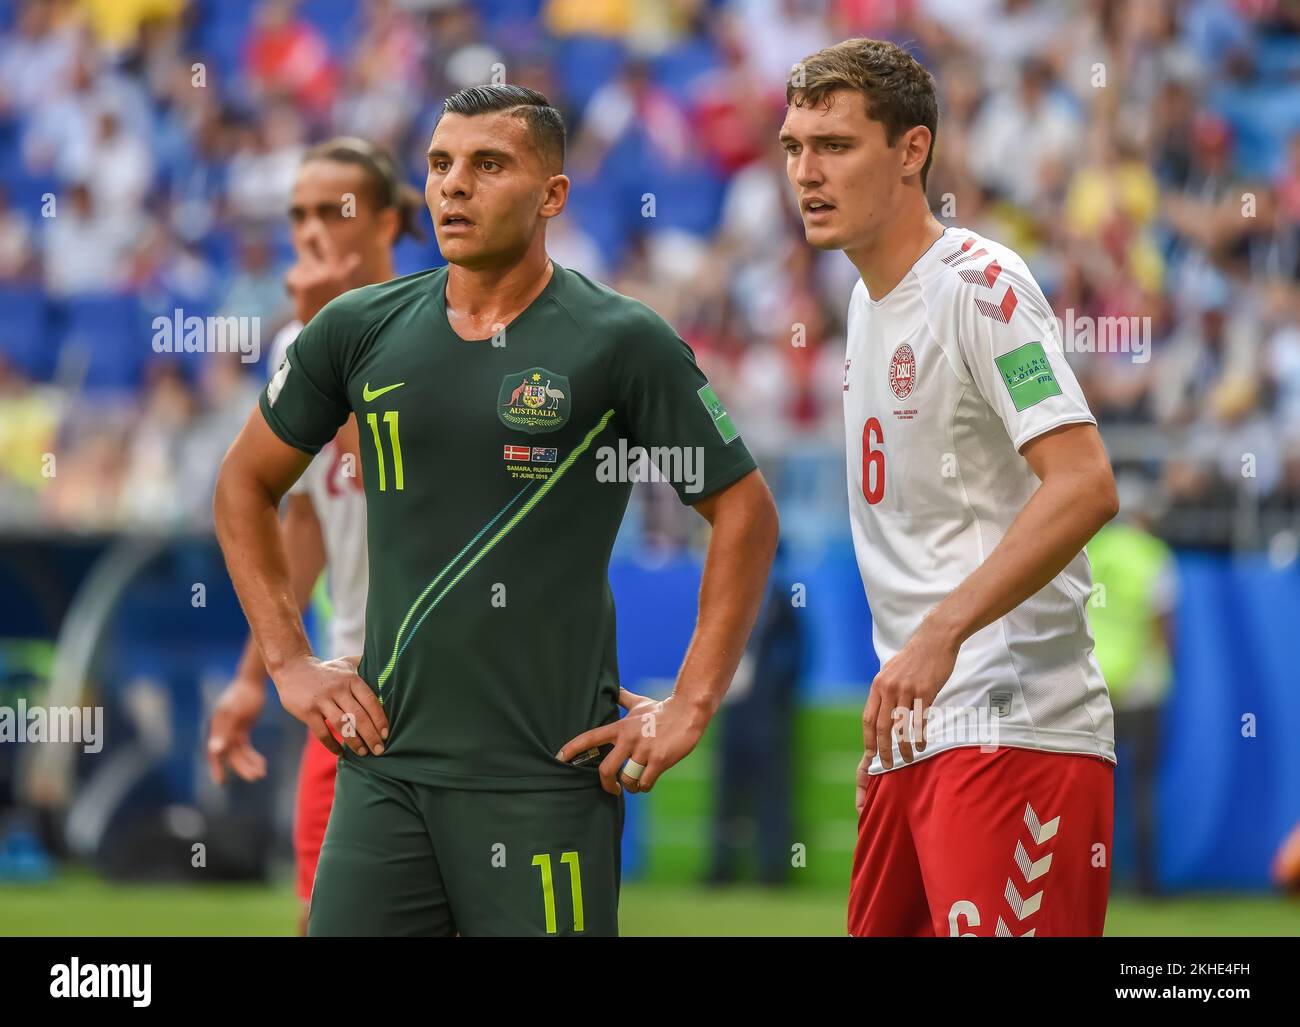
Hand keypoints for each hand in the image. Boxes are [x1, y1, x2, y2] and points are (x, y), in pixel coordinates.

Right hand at [207, 675, 267, 784]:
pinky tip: (262, 764)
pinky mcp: (242, 730)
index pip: (214, 752)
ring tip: (261, 773)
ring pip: (239, 753)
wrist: (252, 682)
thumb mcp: (233, 713)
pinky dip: (253, 756)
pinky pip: (246, 748)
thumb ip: (223, 731)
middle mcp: (222, 732)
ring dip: (249, 763)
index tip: (221, 782)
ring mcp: (232, 731)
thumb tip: (215, 751)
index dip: (216, 768)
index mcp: (216, 728)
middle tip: (255, 777)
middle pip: (230, 755)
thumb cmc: (241, 695)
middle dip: (242, 767)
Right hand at [272, 654, 386, 758]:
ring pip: (342, 725)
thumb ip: (365, 665)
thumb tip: (391, 666)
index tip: (386, 734)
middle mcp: (338, 689)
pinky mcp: (307, 711)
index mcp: (351, 679)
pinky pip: (322, 732)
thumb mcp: (346, 664)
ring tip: (363, 753)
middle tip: (379, 750)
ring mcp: (322, 700)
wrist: (293, 668)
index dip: (380, 719)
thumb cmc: (326, 671)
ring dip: (354, 742)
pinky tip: (340, 753)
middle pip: (359, 716)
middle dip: (371, 735)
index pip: (370, 701)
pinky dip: (332, 745)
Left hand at [285, 223, 362, 323]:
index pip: (327, 249)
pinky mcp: (303, 284)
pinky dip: (293, 288)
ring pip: (297, 270)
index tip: (315, 221)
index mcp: (336, 274)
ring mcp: (315, 278)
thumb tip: (355, 259)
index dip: (320, 235)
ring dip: (297, 280)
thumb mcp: (341, 289)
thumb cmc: (335, 310)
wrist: (329, 333)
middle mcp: (328, 273)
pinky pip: (291, 279)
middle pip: (309, 249)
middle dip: (311, 237)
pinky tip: (301, 298)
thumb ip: (345, 270)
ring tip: (307, 296)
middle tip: (313, 223)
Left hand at [556, 687, 705, 795]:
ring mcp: (644, 751)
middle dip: (607, 785)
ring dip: (631, 787)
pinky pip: (645, 783)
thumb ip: (623, 698)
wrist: (687, 711)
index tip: (560, 759)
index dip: (572, 749)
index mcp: (620, 728)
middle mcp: (628, 740)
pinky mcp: (659, 760)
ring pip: (627, 781)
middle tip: (612, 789)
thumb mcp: (639, 703)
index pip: (590, 738)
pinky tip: (648, 781)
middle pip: (606, 770)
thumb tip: (612, 688)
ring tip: (636, 783)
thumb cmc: (661, 709)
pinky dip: (645, 786)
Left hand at [860, 620, 959, 787]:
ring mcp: (906, 690)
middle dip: (883, 749)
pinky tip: (922, 745)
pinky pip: (920, 719)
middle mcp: (889, 688)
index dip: (869, 738)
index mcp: (878, 685)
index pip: (868, 718)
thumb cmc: (915, 657)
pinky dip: (920, 735)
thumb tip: (882, 711)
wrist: (935, 638)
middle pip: (883, 726)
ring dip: (904, 746)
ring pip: (901, 726)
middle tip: (886, 765)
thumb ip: (886, 690)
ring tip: (907, 758)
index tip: (870, 754)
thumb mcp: (892, 671)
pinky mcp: (925, 691)